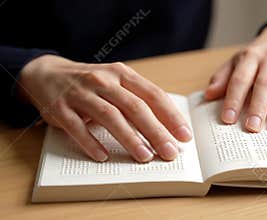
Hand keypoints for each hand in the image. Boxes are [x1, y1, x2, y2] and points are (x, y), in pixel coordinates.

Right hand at [18, 55, 191, 161]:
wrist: (47, 74)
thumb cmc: (91, 83)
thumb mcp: (116, 82)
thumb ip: (138, 98)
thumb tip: (167, 126)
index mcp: (122, 74)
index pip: (153, 95)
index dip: (171, 116)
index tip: (184, 135)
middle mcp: (103, 81)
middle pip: (135, 107)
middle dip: (156, 132)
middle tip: (170, 152)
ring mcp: (81, 93)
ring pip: (110, 116)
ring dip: (129, 138)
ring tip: (145, 157)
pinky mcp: (60, 108)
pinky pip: (77, 127)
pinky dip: (91, 142)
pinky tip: (103, 156)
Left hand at [205, 24, 266, 131]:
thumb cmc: (259, 56)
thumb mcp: (238, 61)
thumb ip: (223, 77)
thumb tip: (209, 94)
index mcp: (251, 57)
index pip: (240, 79)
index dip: (233, 99)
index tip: (228, 119)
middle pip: (264, 84)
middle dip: (258, 106)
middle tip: (252, 128)